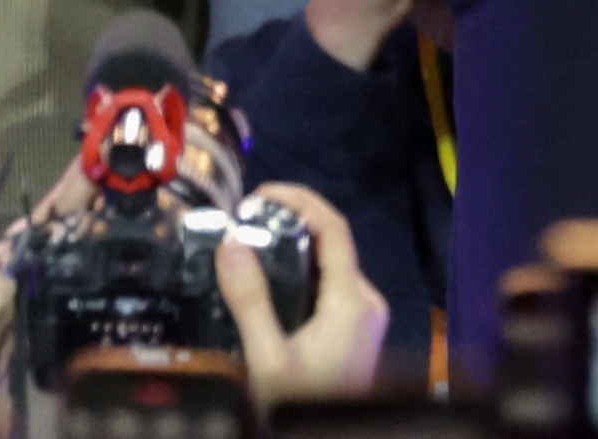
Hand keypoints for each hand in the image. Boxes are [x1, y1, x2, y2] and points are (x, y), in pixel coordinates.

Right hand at [216, 182, 388, 404]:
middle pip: (332, 244)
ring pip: (330, 267)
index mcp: (353, 300)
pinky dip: (302, 275)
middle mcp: (366, 301)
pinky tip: (270, 282)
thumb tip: (231, 244)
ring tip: (253, 243)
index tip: (261, 193)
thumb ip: (250, 301)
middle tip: (249, 218)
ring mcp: (364, 318)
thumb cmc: (303, 405)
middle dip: (291, 222)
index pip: (333, 228)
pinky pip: (330, 289)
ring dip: (295, 249)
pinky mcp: (356, 334)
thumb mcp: (267, 360)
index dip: (300, 200)